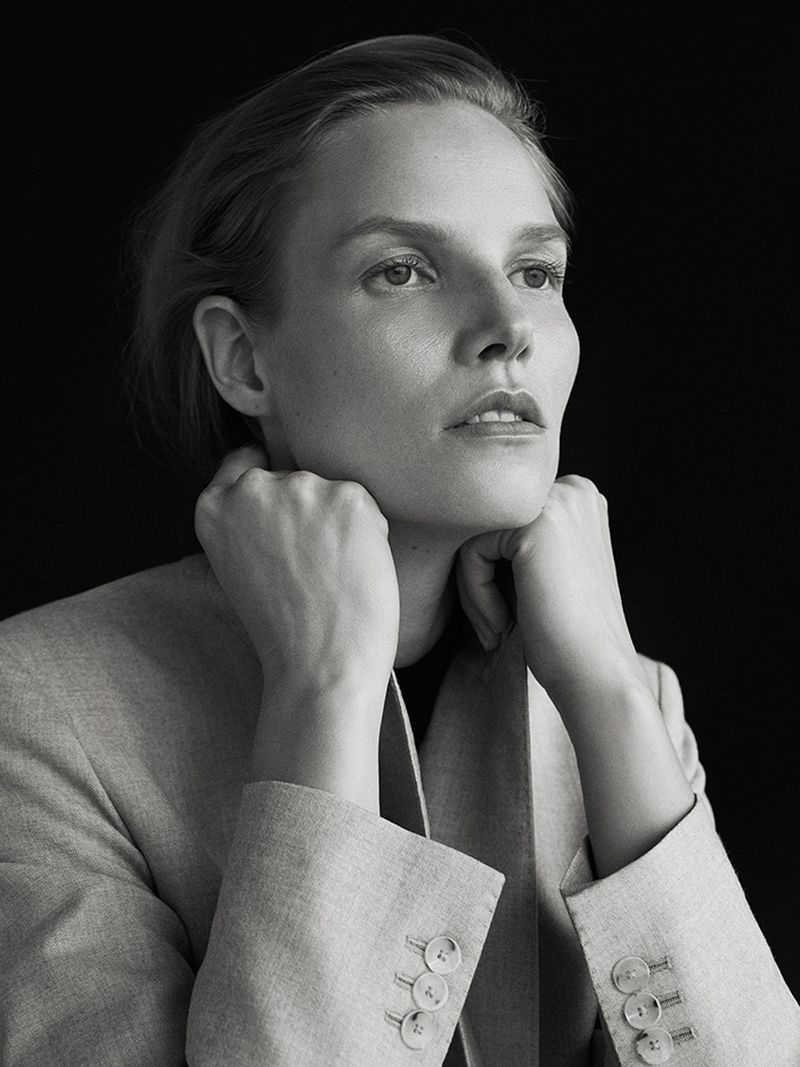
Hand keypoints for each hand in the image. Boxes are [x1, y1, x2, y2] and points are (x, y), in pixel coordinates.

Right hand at [195, 444, 399, 695]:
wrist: (321, 664)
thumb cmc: (282, 632)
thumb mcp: (235, 570)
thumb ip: (245, 527)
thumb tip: (275, 507)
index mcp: (214, 507)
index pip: (243, 461)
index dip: (267, 479)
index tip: (282, 505)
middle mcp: (253, 488)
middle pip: (294, 479)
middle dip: (308, 511)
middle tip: (311, 566)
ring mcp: (301, 488)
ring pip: (331, 492)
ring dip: (339, 522)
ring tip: (333, 573)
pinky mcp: (348, 496)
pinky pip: (365, 505)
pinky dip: (369, 533)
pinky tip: (355, 569)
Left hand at [456, 475, 646, 706]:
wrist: (596, 675)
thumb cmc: (566, 637)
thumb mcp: (547, 574)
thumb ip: (519, 545)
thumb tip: (456, 531)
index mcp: (578, 499)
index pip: (501, 525)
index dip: (493, 575)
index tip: (508, 618)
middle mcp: (573, 490)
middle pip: (485, 527)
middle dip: (480, 582)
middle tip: (499, 628)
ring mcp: (557, 502)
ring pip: (473, 540)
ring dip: (476, 593)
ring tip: (500, 629)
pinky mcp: (535, 525)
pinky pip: (471, 553)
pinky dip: (476, 596)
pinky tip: (503, 625)